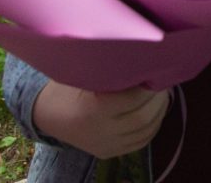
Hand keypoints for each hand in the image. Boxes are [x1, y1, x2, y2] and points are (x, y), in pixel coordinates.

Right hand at [32, 82, 168, 158]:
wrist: (47, 114)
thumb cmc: (68, 86)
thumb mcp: (87, 73)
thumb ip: (115, 69)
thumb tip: (147, 57)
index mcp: (94, 109)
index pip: (135, 99)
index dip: (150, 85)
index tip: (156, 70)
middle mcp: (100, 131)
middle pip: (144, 117)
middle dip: (159, 97)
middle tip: (163, 80)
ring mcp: (105, 145)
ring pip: (146, 131)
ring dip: (160, 110)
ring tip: (161, 92)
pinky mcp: (109, 153)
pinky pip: (141, 141)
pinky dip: (154, 124)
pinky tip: (155, 109)